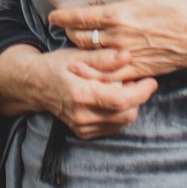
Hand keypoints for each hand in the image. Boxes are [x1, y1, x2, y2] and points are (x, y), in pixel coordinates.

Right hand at [0, 43, 155, 139]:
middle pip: (126, 114)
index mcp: (80, 94)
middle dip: (137, 98)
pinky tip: (112, 98)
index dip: (141, 92)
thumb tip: (127, 55)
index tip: (151, 80)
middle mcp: (81, 115)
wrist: (35, 84)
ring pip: (122, 122)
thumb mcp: (78, 55)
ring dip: (129, 106)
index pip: (120, 100)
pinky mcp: (84, 132)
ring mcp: (82, 127)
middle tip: (135, 81)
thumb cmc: (57, 65)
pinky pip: (113, 127)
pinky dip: (119, 114)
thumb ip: (103, 58)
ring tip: (122, 88)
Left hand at [47, 0, 186, 80]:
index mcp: (120, 15)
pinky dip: (97, 72)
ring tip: (77, 44)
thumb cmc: (180, 10)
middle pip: (80, 38)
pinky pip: (109, 75)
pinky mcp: (136, 70)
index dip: (62, 16)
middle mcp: (119, 38)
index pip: (80, 17)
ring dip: (80, 50)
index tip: (54, 15)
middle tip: (67, 27)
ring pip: (91, 57)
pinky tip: (93, 67)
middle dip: (69, 32)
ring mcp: (126, 56)